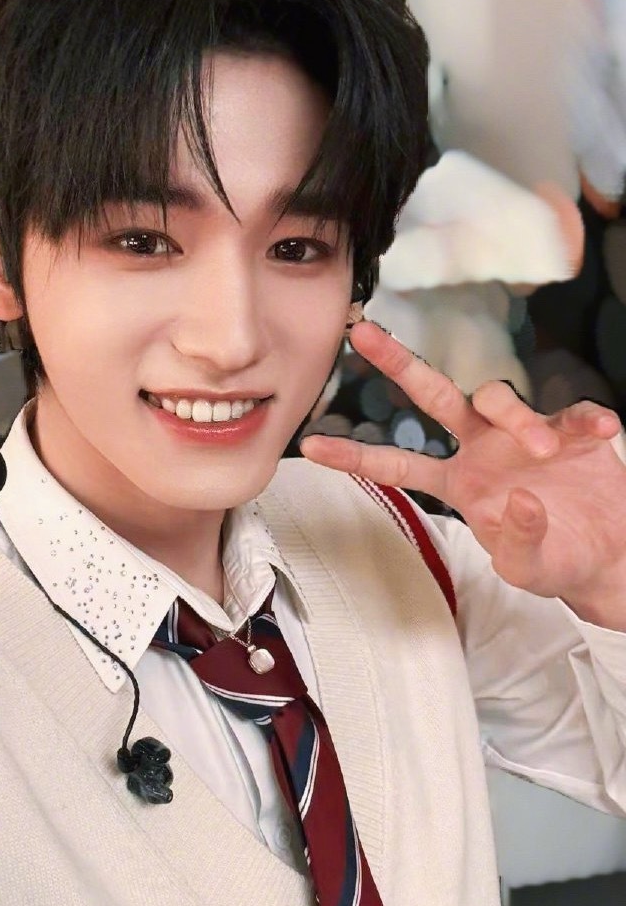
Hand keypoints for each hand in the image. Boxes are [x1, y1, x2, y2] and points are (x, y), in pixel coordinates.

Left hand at [299, 321, 625, 627]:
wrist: (609, 557)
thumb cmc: (556, 561)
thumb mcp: (527, 570)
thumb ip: (516, 543)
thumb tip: (516, 501)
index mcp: (458, 482)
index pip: (396, 465)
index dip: (355, 456)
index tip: (308, 447)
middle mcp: (481, 448)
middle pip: (433, 395)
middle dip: (397, 363)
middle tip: (361, 336)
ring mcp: (522, 433)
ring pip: (500, 400)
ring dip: (519, 419)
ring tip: (548, 451)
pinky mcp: (571, 428)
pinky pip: (571, 410)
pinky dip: (584, 417)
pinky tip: (600, 431)